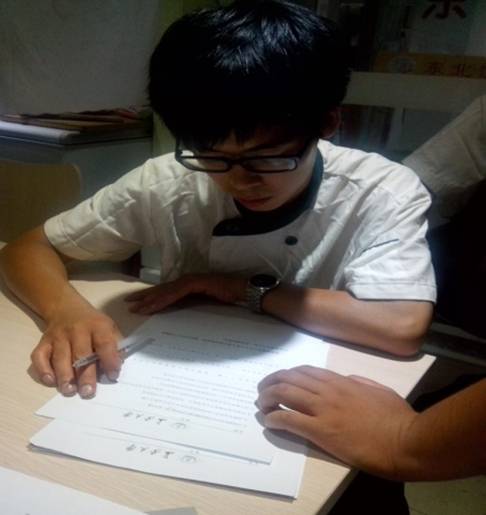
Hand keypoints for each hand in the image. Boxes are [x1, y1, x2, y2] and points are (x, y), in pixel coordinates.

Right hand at [31, 301, 122, 397]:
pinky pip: (39, 357)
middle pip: (81, 354)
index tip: (112, 376)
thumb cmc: (93, 324)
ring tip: (69, 390)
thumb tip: (118, 365)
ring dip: (64, 376)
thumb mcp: (109, 327)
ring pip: (60, 358)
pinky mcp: (44, 342)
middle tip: (88, 392)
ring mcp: (58, 336)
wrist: (67, 308)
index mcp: (97, 325)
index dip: (109, 360)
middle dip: (85, 375)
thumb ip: (115, 345)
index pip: (104, 344)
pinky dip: (43, 370)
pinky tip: (51, 381)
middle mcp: (77, 330)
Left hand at [125, 274, 246, 314]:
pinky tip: (154, 305)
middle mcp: (188, 281)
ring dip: (151, 299)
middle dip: (145, 296)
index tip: (138, 304)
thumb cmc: (230, 299)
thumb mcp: (207, 308)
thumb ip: (194, 310)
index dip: (151, 297)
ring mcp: (192, 280)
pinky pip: (176, 292)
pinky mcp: (197, 283)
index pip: (166, 292)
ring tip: (137, 307)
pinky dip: (164, 298)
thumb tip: (182, 324)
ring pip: (166, 290)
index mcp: (190, 287)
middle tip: (128, 303)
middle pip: (161, 289)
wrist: (245, 292)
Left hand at [257, 366, 418, 478]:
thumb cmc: (397, 418)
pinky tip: (269, 421)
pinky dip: (275, 418)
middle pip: (289, 379)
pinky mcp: (322, 431)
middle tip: (262, 390)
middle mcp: (328, 391)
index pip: (306, 371)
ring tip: (261, 404)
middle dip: (271, 382)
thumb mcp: (380, 391)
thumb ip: (361, 382)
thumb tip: (347, 379)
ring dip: (268, 398)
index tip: (279, 379)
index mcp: (341, 382)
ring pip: (285, 394)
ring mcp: (324, 410)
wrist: (405, 441)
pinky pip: (290, 420)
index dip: (287, 374)